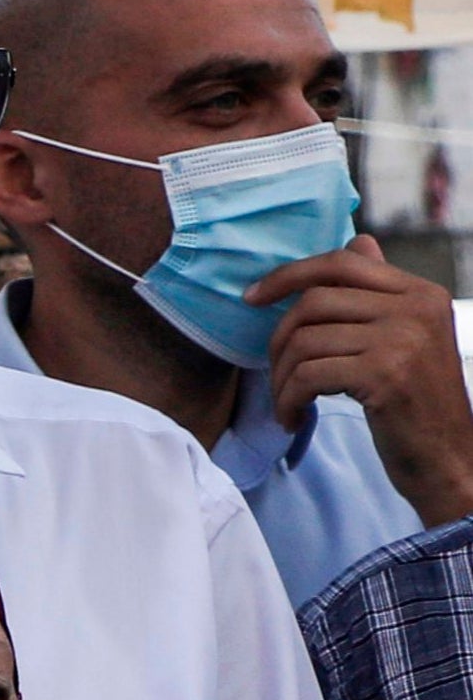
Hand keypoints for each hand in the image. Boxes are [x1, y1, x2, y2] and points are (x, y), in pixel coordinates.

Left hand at [254, 241, 472, 526]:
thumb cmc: (416, 402)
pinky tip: (293, 418)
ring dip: (280, 378)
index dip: (288, 275)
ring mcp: (403, 340)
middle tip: (276, 373)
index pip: (342, 263)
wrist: (448, 459)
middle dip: (279, 339)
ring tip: (287, 402)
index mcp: (421, 293)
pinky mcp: (385, 375)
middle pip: (314, 302)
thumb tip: (358, 241)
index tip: (251, 297)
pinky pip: (307, 376)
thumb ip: (380, 292)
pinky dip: (288, 400)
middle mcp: (417, 308)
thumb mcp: (406, 337)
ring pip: (305, 340)